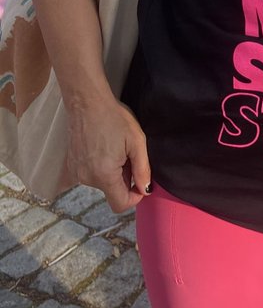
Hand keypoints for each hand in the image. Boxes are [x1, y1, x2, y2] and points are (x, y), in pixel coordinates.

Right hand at [66, 98, 151, 212]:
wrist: (88, 103)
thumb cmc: (115, 119)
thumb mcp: (136, 142)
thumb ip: (143, 169)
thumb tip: (145, 190)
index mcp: (104, 175)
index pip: (120, 204)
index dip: (134, 197)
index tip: (141, 181)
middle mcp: (87, 179)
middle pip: (111, 192)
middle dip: (125, 180)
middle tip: (128, 156)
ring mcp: (77, 173)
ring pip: (102, 183)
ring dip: (113, 173)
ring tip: (116, 149)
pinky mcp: (71, 166)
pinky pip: (91, 175)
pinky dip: (101, 168)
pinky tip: (104, 149)